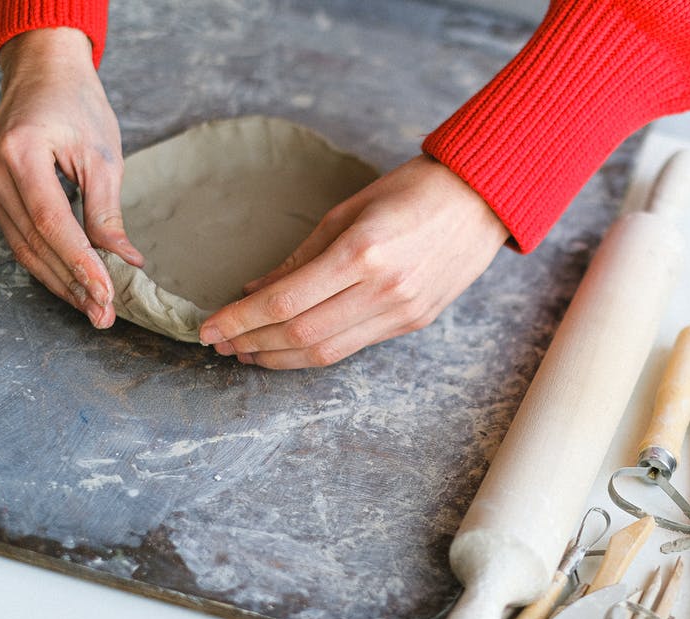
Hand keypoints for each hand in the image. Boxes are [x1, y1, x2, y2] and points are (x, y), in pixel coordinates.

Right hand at [0, 28, 142, 327]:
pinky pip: (18, 234)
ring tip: (92, 308)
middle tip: (103, 315)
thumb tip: (123, 260)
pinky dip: (47, 260)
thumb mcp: (103, 156)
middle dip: (71, 283)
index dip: (80, 264)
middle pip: (33, 242)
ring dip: (59, 280)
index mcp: (20, 153)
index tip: (106, 295)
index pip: (52, 223)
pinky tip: (72, 282)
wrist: (45, 71)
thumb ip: (107, 211)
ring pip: (22, 245)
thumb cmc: (78, 104)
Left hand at [199, 155, 509, 368]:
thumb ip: (302, 256)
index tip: (209, 327)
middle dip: (253, 343)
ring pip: (327, 351)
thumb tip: (256, 290)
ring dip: (280, 357)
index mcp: (363, 252)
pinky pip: (354, 346)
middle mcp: (383, 289)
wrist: (481, 201)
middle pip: (302, 335)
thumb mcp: (347, 210)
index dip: (241, 320)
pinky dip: (315, 351)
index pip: (286, 301)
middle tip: (221, 345)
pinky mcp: (414, 323)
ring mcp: (402, 311)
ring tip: (248, 353)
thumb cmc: (412, 191)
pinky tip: (291, 346)